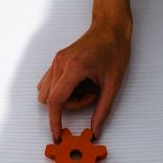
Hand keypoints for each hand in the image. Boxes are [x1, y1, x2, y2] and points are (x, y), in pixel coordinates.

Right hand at [37, 18, 130, 138]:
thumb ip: (103, 109)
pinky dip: (61, 90)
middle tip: (91, 95)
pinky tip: (78, 85)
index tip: (57, 135)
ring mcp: (56, 61)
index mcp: (74, 68)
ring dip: (65, 98)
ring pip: (48, 92)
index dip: (54, 121)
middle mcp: (60, 64)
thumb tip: (95, 129)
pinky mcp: (57, 60)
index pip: (56, 101)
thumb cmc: (114, 50)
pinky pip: (49, 83)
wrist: (110, 27)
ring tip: (86, 88)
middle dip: (69, 105)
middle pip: (51, 99)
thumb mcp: (113, 83)